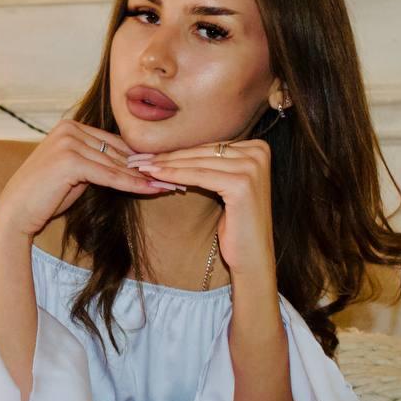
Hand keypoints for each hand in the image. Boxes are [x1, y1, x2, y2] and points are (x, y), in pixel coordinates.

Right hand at [0, 120, 164, 238]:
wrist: (16, 212)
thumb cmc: (45, 196)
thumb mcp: (77, 174)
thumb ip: (100, 163)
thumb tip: (134, 165)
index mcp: (70, 126)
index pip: (113, 143)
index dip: (139, 158)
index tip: (164, 168)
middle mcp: (69, 128)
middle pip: (117, 151)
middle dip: (146, 166)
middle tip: (175, 176)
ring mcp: (68, 141)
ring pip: (116, 163)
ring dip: (144, 176)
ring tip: (169, 185)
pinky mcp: (70, 159)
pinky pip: (109, 174)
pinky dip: (132, 183)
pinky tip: (151, 189)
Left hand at [127, 139, 275, 277]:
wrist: (253, 255)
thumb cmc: (237, 223)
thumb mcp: (225, 184)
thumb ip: (212, 163)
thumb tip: (176, 149)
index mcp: (259, 148)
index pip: (209, 146)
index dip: (179, 150)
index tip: (150, 152)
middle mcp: (260, 152)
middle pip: (203, 153)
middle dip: (170, 156)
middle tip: (141, 158)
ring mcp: (253, 167)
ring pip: (198, 163)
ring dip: (167, 165)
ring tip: (143, 166)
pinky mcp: (242, 183)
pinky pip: (199, 176)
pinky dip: (175, 175)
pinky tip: (156, 175)